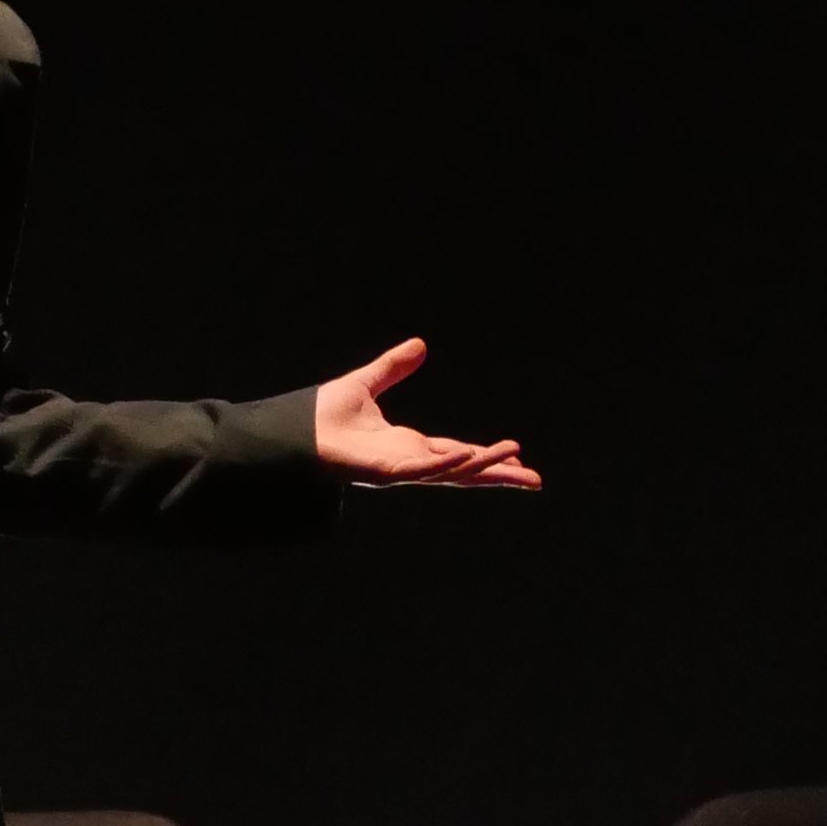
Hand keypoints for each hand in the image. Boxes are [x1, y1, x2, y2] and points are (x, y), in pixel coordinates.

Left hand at [310, 336, 539, 490]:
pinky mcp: (384, 471)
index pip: (457, 453)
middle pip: (464, 470)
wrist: (292, 433)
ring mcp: (399, 469)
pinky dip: (447, 465)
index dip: (487, 455)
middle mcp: (409, 462)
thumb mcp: (367, 383)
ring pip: (451, 471)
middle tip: (534, 480)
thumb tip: (420, 345)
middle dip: (498, 475)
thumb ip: (393, 367)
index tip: (516, 455)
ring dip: (483, 467)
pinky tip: (470, 456)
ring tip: (515, 462)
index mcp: (409, 446)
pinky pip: (423, 469)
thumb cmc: (321, 417)